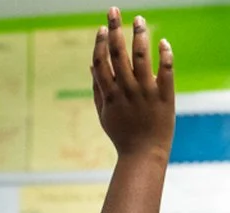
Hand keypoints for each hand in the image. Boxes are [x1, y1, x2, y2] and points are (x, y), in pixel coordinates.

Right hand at [92, 7, 174, 159]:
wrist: (144, 153)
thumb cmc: (123, 134)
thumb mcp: (104, 114)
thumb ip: (97, 89)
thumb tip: (91, 64)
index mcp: (110, 95)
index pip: (101, 62)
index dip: (100, 43)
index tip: (101, 28)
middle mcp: (127, 90)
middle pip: (118, 54)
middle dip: (115, 29)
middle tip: (114, 10)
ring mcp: (146, 92)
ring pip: (141, 57)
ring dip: (139, 35)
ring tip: (139, 19)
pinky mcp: (164, 95)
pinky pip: (165, 70)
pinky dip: (164, 54)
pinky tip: (162, 42)